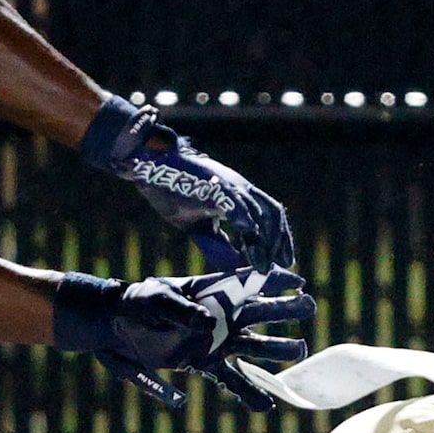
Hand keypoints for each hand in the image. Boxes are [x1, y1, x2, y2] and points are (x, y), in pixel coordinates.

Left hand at [51, 267, 314, 408]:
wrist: (116, 327)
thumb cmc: (137, 303)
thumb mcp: (157, 301)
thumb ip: (183, 311)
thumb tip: (210, 325)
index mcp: (213, 291)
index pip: (249, 282)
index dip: (274, 278)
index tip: (297, 279)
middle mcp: (221, 316)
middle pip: (260, 312)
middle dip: (285, 309)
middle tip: (308, 306)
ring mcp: (216, 341)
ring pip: (254, 346)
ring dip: (277, 348)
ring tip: (300, 350)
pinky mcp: (205, 363)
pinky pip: (232, 380)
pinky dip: (249, 393)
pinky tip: (267, 406)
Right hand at [82, 98, 297, 270]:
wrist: (149, 166)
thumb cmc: (172, 192)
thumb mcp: (197, 227)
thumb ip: (216, 244)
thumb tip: (233, 264)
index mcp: (238, 196)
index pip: (269, 216)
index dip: (279, 238)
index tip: (284, 262)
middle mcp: (239, 188)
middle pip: (272, 213)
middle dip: (280, 240)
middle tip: (284, 266)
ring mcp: (228, 185)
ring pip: (258, 212)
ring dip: (264, 240)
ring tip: (264, 265)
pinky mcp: (214, 187)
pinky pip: (236, 206)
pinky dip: (245, 225)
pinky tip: (250, 246)